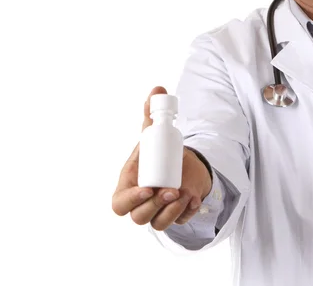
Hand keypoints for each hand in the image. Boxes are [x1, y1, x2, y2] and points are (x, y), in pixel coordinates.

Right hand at [112, 86, 212, 230]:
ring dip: (171, 213)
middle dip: (154, 206)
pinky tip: (194, 199)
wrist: (180, 162)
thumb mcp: (155, 134)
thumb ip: (152, 112)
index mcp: (128, 186)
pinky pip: (179, 223)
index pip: (119, 204)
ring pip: (158, 224)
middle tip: (171, 191)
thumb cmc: (158, 151)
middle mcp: (140, 203)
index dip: (129, 200)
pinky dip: (187, 213)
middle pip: (139, 217)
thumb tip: (158, 89)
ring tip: (183, 194)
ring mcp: (157, 212)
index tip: (147, 188)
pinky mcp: (174, 216)